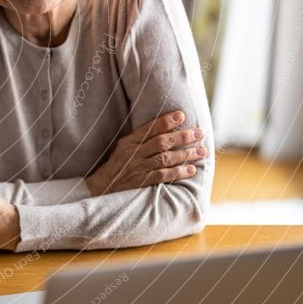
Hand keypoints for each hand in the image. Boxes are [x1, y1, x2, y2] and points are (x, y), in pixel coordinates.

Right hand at [87, 110, 205, 195]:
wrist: (101, 188)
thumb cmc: (115, 165)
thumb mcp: (122, 147)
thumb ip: (139, 139)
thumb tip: (164, 129)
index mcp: (128, 142)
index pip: (149, 129)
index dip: (166, 121)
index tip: (182, 115)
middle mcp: (133, 153)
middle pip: (161, 142)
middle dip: (183, 137)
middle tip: (199, 133)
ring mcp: (137, 168)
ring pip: (165, 159)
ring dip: (186, 154)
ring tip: (201, 151)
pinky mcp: (141, 182)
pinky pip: (163, 176)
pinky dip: (178, 172)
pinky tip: (191, 169)